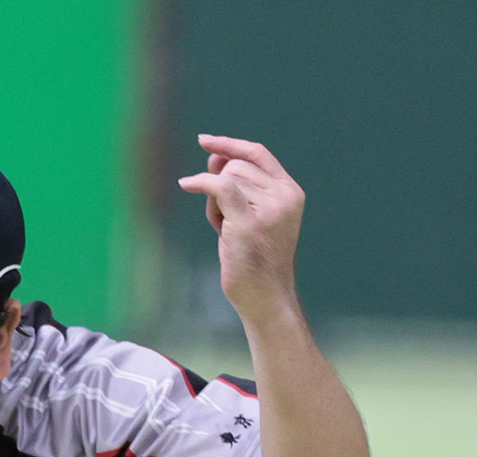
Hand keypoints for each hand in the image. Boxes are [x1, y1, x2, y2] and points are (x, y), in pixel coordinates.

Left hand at [178, 134, 304, 326]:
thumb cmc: (253, 261)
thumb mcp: (247, 218)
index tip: (205, 141)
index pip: (258, 154)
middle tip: (222, 221)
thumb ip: (235, 188)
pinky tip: (186, 184)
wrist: (266, 295)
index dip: (230, 144)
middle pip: (235, 167)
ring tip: (224, 231)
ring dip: (212, 203)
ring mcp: (269, 207)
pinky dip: (200, 182)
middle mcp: (284, 195)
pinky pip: (220, 186)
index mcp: (290, 191)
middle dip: (218, 187)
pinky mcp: (249, 221)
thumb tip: (213, 158)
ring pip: (225, 179)